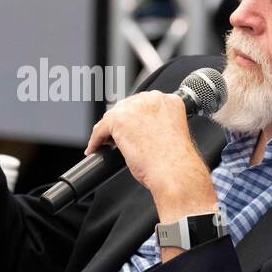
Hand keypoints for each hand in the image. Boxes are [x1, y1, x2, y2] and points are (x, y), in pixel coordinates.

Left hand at [84, 90, 217, 221]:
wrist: (173, 171)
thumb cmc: (175, 161)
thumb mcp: (172, 134)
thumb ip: (158, 126)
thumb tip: (142, 132)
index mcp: (169, 102)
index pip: (144, 104)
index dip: (135, 117)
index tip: (131, 127)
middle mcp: (152, 100)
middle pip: (126, 107)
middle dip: (120, 122)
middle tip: (116, 138)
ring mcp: (135, 108)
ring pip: (112, 117)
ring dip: (107, 131)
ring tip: (104, 144)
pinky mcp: (119, 120)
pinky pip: (100, 128)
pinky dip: (95, 140)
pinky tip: (95, 149)